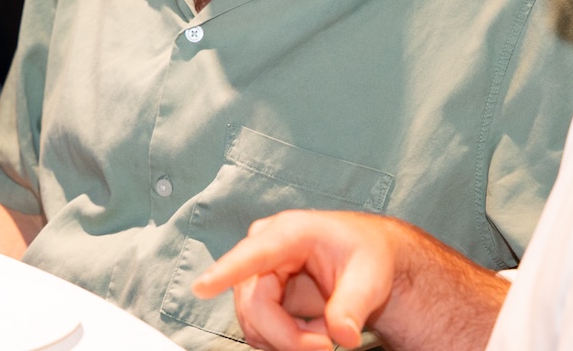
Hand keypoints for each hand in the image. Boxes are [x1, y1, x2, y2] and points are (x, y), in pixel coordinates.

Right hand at [192, 210, 396, 349]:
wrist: (363, 260)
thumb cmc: (365, 256)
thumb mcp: (370, 277)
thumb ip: (353, 306)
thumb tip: (342, 336)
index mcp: (290, 232)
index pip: (254, 254)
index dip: (225, 271)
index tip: (201, 288)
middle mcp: (263, 249)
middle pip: (255, 305)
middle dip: (289, 336)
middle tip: (328, 345)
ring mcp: (255, 272)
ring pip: (252, 322)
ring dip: (288, 339)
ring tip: (325, 329)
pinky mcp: (256, 294)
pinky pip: (257, 329)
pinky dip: (285, 340)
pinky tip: (311, 329)